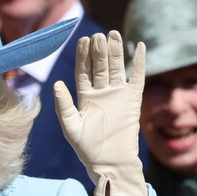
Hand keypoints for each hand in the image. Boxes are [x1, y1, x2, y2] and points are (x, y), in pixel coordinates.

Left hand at [54, 30, 147, 195]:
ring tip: (113, 33)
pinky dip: (139, 62)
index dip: (83, 56)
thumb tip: (57, 83)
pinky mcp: (133, 99)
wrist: (110, 162)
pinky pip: (137, 77)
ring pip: (117, 67)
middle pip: (100, 65)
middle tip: (98, 35)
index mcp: (84, 96)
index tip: (82, 40)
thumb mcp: (70, 126)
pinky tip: (139, 46)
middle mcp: (101, 92)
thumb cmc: (86, 148)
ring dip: (116, 51)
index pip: (83, 70)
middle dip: (98, 50)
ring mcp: (117, 94)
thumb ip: (63, 105)